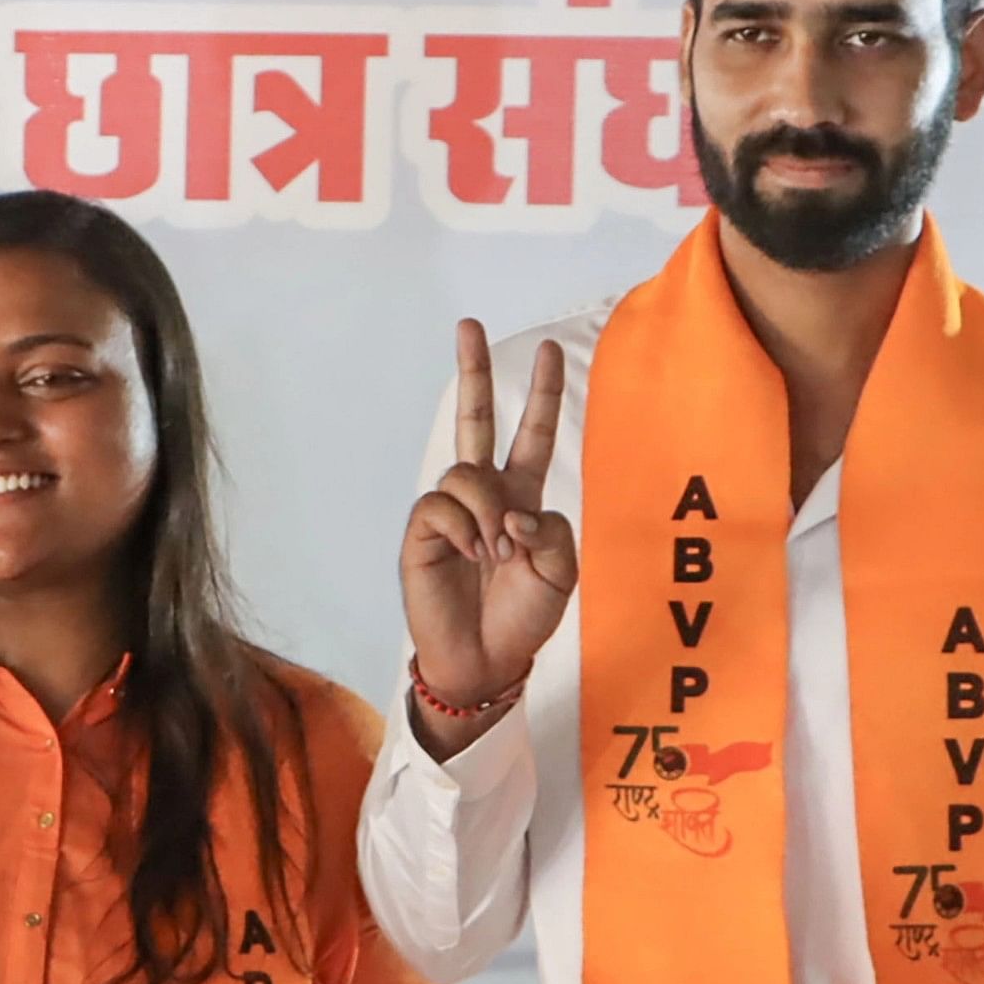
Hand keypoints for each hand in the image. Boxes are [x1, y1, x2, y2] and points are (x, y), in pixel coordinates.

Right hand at [402, 320, 572, 724]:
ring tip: (494, 553)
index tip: (550, 351)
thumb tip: (510, 511)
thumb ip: (551, 529)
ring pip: (468, 473)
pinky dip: (465, 527)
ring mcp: (451, 511)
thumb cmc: (524, 616)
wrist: (485, 658)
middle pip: (475, 420)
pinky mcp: (423, 531)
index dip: (542, 395)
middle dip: (473, 371)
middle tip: (469, 325)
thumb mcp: (561, 570)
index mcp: (522, 497)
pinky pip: (443, 504)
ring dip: (490, 512)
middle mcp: (484, 495)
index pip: (532, 435)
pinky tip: (472, 554)